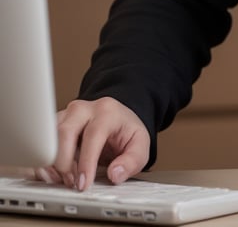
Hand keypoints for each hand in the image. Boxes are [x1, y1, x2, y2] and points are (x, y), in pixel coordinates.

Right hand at [36, 98, 150, 190]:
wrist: (117, 119)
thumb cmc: (126, 132)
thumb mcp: (139, 145)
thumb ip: (132, 161)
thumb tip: (116, 174)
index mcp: (107, 111)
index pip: (93, 134)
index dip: (86, 162)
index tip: (83, 184)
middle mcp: (84, 109)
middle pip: (65, 132)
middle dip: (64, 162)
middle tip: (72, 183)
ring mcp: (67, 114)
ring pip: (49, 136)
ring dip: (52, 162)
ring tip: (64, 179)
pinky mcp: (55, 124)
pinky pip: (42, 141)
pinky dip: (44, 160)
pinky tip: (54, 174)